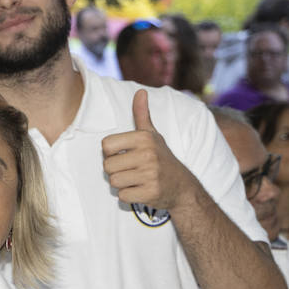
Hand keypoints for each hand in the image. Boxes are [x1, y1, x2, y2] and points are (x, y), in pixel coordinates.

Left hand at [100, 90, 198, 211]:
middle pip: (107, 166)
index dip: (111, 153)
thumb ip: (141, 115)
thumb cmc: (162, 158)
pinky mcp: (151, 193)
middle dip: (116, 171)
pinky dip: (129, 196)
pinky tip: (141, 190)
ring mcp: (151, 174)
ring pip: (114, 182)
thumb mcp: (152, 135)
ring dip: (122, 184)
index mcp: (144, 138)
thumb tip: (140, 91)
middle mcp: (148, 154)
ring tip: (137, 179)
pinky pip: (122, 196)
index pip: (106, 146)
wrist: (182, 186)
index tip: (125, 155)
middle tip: (132, 170)